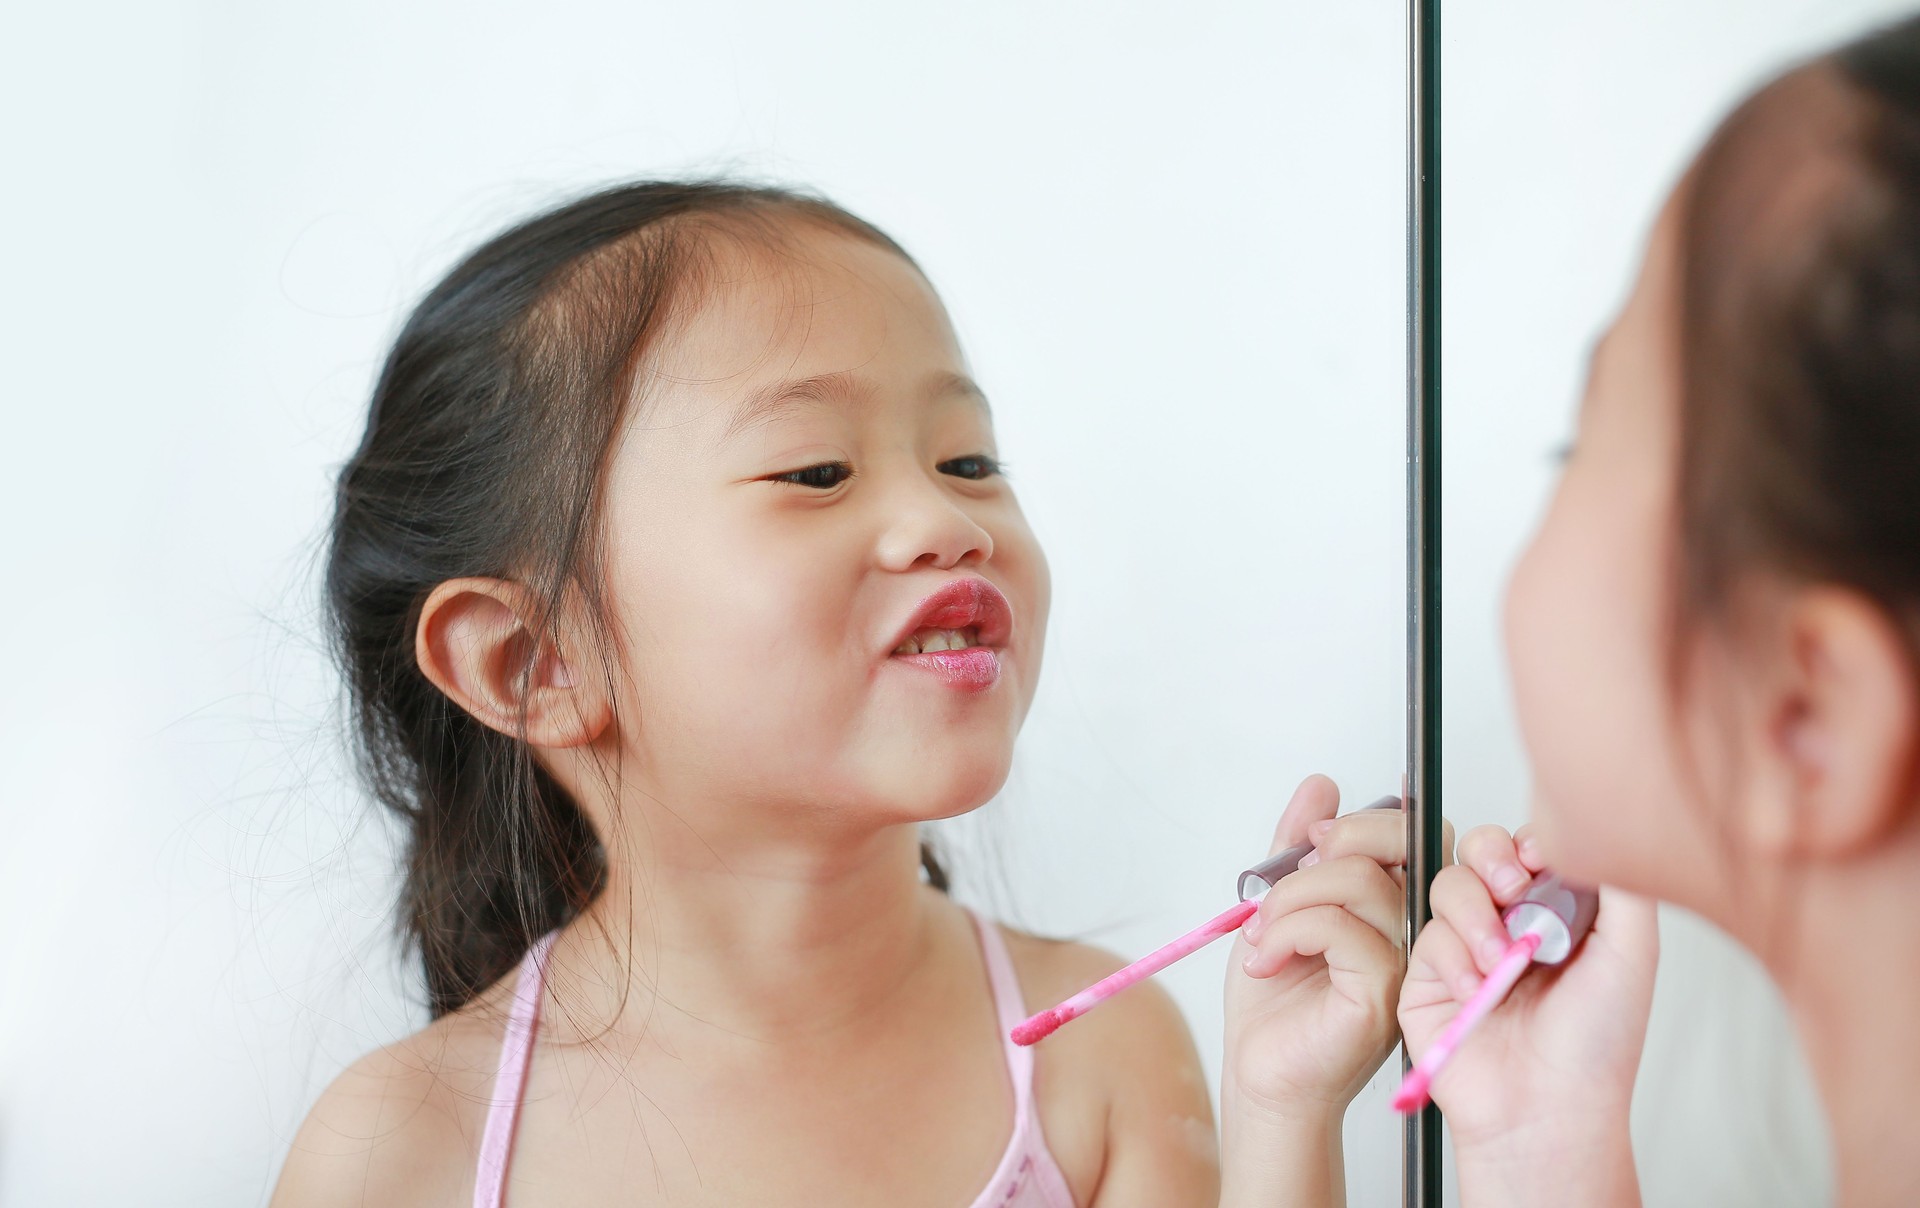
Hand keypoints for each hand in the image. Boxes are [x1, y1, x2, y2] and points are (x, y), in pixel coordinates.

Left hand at [1223, 774, 1438, 1120]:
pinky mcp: (1382, 993)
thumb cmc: (1276, 1000)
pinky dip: (1287, 932)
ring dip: (1289, 898)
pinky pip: (1341, 929)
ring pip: (1358, 881)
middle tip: (1282, 881)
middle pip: (1404, 840)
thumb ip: (1298, 847)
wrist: (1262, 1072)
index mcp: (1399, 904)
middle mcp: (1415, 930)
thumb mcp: (1278, 904)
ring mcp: (1406, 963)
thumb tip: (1321, 786)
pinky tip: (1265, 962)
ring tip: (1261, 936)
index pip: (1413, 830)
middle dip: (1333, 841)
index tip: (1309, 843)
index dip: (1361, 820)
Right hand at [1397, 823, 1657, 1199]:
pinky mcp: (1429, 974)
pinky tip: (1476, 994)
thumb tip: (1596, 832)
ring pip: (1449, 885)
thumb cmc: (1595, 1046)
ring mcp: (1467, 946)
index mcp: (1559, 912)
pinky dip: (1452, 961)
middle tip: (1512, 891)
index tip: (1539, 862)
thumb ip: (1622, 886)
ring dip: (1475, 919)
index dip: (1528, 843)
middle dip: (1491, 859)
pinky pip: (1426, 935)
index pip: (1530, 846)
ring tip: (1499, 963)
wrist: (1547, 1108)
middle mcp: (1511, 922)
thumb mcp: (1632, 953)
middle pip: (1480, 850)